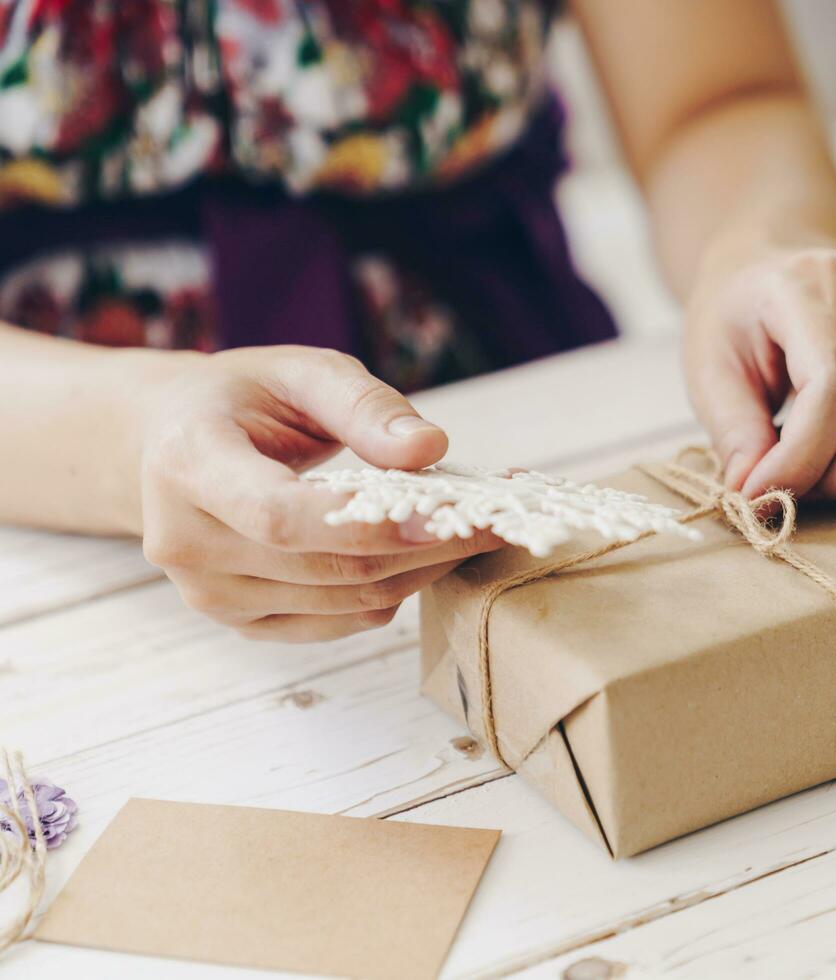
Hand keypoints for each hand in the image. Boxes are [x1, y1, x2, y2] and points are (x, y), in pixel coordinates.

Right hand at [136, 346, 500, 641]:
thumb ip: (366, 406)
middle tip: (495, 518)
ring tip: (471, 530)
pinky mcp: (241, 621)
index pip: (280, 516)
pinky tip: (425, 555)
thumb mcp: (302, 372)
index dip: (369, 525)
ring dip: (420, 572)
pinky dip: (393, 592)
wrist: (173, 442)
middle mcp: (184, 541)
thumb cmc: (245, 399)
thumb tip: (430, 446)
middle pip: (325, 569)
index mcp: (188, 464)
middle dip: (423, 547)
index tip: (449, 512)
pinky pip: (337, 623)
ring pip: (342, 604)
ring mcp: (209, 593)